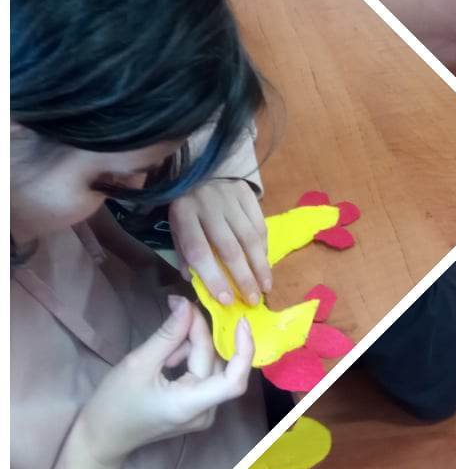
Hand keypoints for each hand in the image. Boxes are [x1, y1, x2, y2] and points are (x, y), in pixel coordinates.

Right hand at [75, 297, 253, 468]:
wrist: (101, 437)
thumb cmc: (115, 404)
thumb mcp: (138, 364)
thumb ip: (168, 335)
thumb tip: (186, 305)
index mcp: (191, 405)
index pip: (234, 380)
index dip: (244, 349)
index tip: (241, 321)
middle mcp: (205, 411)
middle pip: (215, 364)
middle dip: (199, 334)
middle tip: (180, 307)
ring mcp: (203, 412)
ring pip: (209, 366)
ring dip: (191, 346)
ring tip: (164, 342)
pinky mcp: (197, 407)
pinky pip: (203, 374)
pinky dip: (189, 358)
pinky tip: (167, 356)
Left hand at [170, 179, 269, 305]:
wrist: (199, 167)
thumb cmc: (187, 206)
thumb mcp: (176, 228)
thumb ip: (186, 255)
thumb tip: (199, 284)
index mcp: (184, 216)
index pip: (199, 251)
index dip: (213, 277)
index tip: (226, 300)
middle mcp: (208, 206)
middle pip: (229, 248)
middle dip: (244, 278)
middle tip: (254, 300)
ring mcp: (230, 198)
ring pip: (250, 238)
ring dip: (260, 266)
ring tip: (266, 287)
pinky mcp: (247, 193)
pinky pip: (260, 224)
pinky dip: (264, 247)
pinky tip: (265, 262)